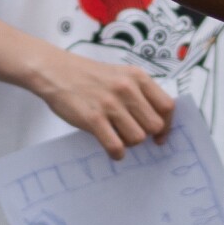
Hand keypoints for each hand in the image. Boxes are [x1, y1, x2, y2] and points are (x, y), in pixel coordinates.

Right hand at [32, 47, 173, 159]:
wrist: (57, 71)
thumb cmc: (89, 76)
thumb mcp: (121, 75)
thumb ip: (139, 93)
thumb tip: (157, 121)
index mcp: (137, 77)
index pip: (167, 106)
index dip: (167, 124)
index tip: (160, 134)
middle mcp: (127, 89)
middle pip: (155, 125)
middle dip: (146, 134)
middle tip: (133, 133)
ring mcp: (110, 104)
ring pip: (137, 138)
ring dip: (129, 143)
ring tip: (118, 136)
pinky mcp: (93, 119)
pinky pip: (116, 146)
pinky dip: (116, 153)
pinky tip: (111, 147)